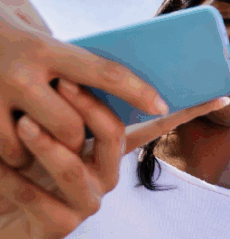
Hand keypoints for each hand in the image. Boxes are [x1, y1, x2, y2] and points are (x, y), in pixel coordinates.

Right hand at [0, 6, 167, 167]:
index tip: (161, 104)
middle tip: (77, 138)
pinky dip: (18, 154)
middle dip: (78, 138)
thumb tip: (127, 85)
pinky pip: (11, 151)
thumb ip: (71, 62)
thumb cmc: (6, 39)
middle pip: (72, 125)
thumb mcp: (36, 39)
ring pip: (42, 142)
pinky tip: (18, 146)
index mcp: (44, 49)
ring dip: (48, 148)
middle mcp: (21, 71)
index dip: (136, 91)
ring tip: (45, 140)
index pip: (103, 71)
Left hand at [0, 79, 229, 238]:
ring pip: (76, 170)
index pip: (153, 128)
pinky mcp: (60, 226)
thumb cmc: (21, 173)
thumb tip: (73, 74)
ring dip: (49, 146)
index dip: (186, 113)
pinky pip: (40, 198)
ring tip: (23, 124)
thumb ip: (67, 115)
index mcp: (107, 153)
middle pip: (114, 139)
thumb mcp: (46, 135)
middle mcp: (104, 177)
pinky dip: (15, 180)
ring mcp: (86, 203)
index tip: (217, 96)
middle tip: (62, 85)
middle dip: (90, 110)